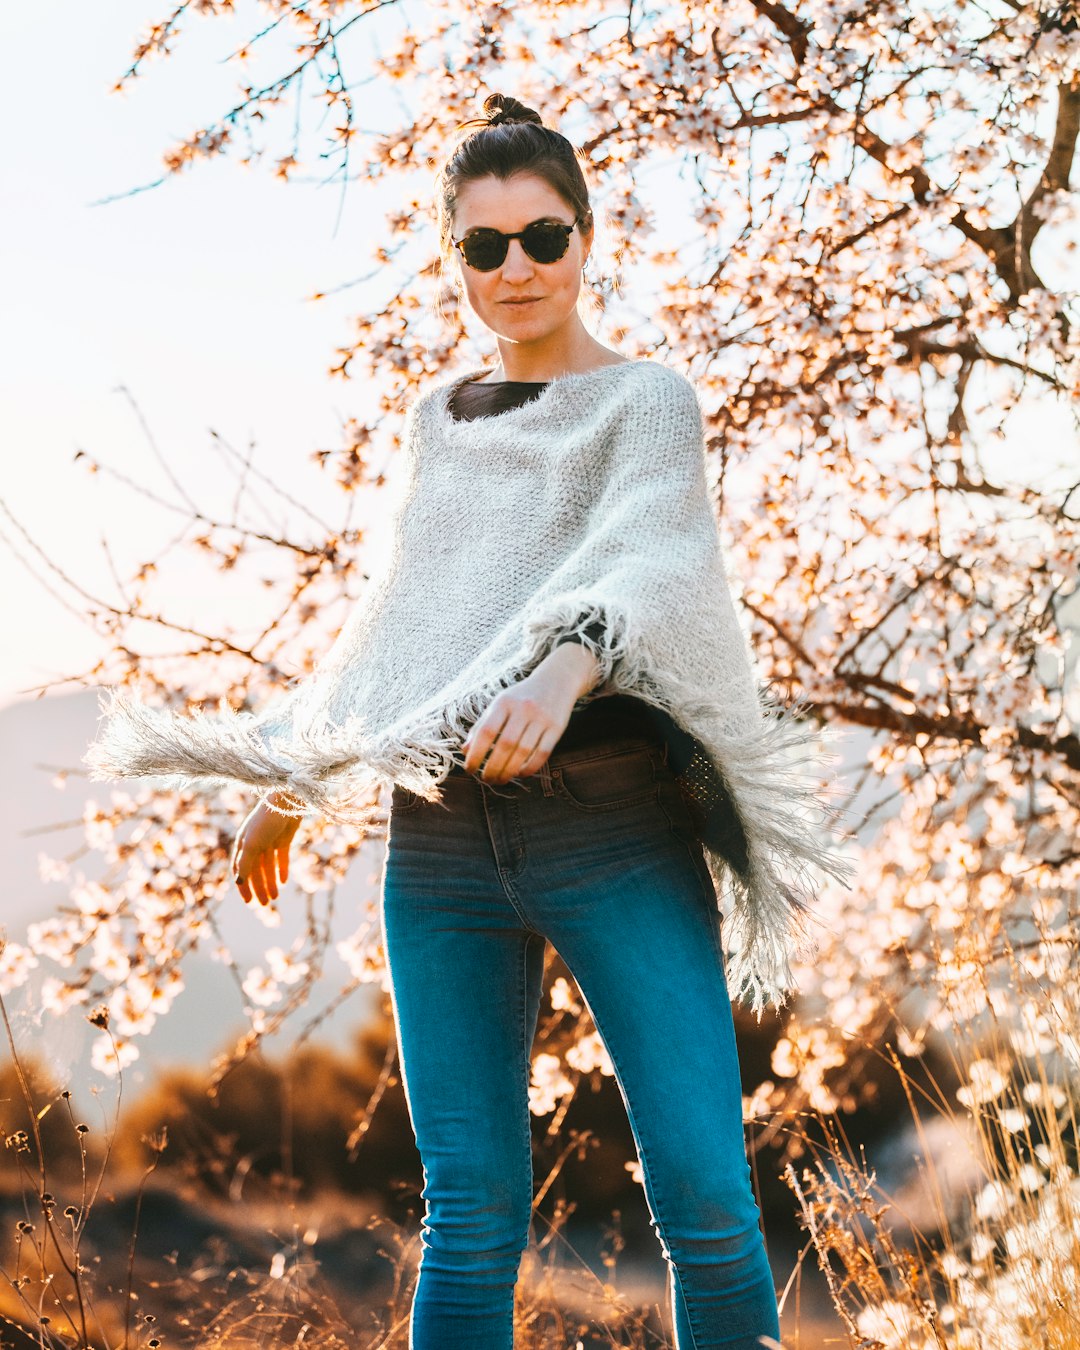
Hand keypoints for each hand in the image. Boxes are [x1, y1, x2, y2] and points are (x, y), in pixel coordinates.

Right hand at [231, 790, 302, 905]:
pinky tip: (284, 881)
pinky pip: (281, 858)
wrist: (288, 800)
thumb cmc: (266, 820)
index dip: (243, 886)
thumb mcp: (253, 844)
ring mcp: (270, 841)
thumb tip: (239, 883)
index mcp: (243, 844)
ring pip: (268, 867)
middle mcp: (255, 843)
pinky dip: (282, 869)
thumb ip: (245, 863)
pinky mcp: (284, 838)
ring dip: (271, 882)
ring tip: (275, 897)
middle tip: (266, 904)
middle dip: (259, 888)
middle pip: (255, 871)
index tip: (249, 902)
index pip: (240, 869)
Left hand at [462, 642, 601, 784]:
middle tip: (487, 780)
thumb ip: (482, 725)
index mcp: (504, 702)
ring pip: (524, 751)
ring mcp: (542, 718)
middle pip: (505, 745)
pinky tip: (520, 773)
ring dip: (510, 770)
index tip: (469, 769)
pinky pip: (542, 753)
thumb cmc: (521, 697)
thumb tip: (466, 750)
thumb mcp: (499, 704)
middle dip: (493, 767)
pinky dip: (530, 767)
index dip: (476, 753)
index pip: (486, 732)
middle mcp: (523, 709)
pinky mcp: (557, 727)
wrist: (556, 680)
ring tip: (501, 779)